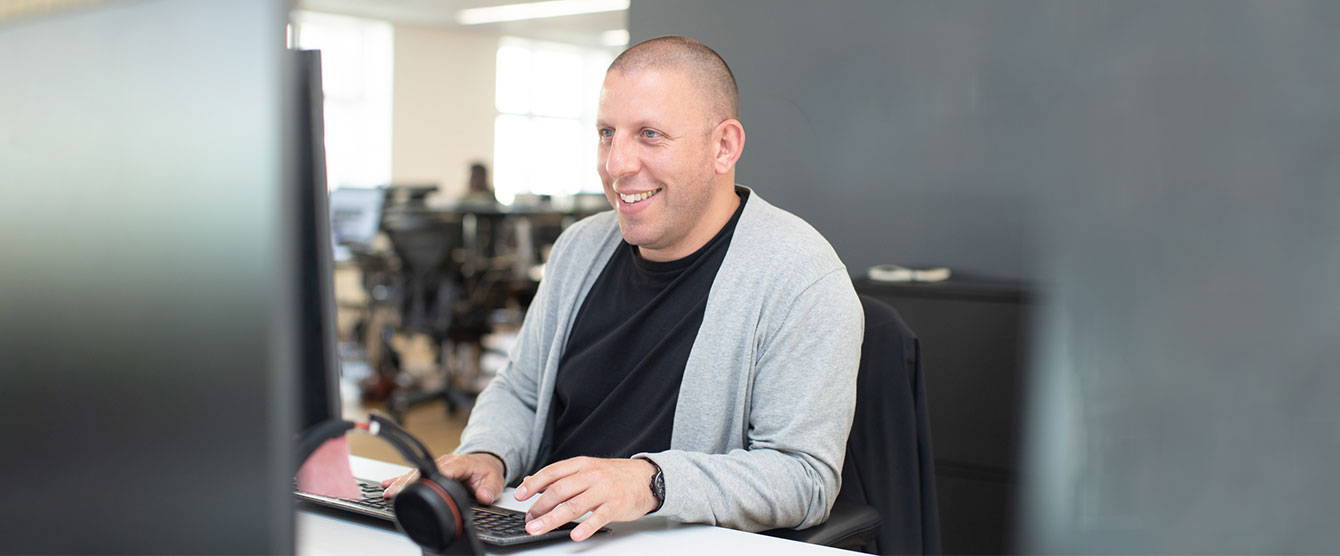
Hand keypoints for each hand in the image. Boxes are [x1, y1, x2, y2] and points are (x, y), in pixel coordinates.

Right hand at [380, 452, 505, 503]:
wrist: (485, 462)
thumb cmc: (486, 470)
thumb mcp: (494, 480)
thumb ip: (490, 489)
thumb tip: (484, 496)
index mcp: (460, 463)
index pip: (444, 469)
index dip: (431, 476)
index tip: (420, 485)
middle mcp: (446, 461)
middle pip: (424, 470)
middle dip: (409, 480)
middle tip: (395, 491)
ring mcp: (438, 465)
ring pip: (417, 471)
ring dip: (401, 480)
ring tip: (388, 490)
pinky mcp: (432, 469)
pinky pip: (415, 473)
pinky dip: (401, 478)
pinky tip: (387, 483)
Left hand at [514, 456, 657, 541]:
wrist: (645, 478)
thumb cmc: (613, 476)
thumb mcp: (587, 469)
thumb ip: (560, 476)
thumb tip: (531, 482)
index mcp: (581, 465)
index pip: (552, 472)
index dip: (534, 484)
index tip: (519, 496)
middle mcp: (591, 475)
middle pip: (560, 490)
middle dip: (540, 506)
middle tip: (528, 520)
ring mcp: (604, 490)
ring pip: (574, 505)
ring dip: (553, 519)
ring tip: (538, 529)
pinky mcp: (616, 505)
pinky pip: (598, 517)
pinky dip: (586, 527)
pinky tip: (575, 535)